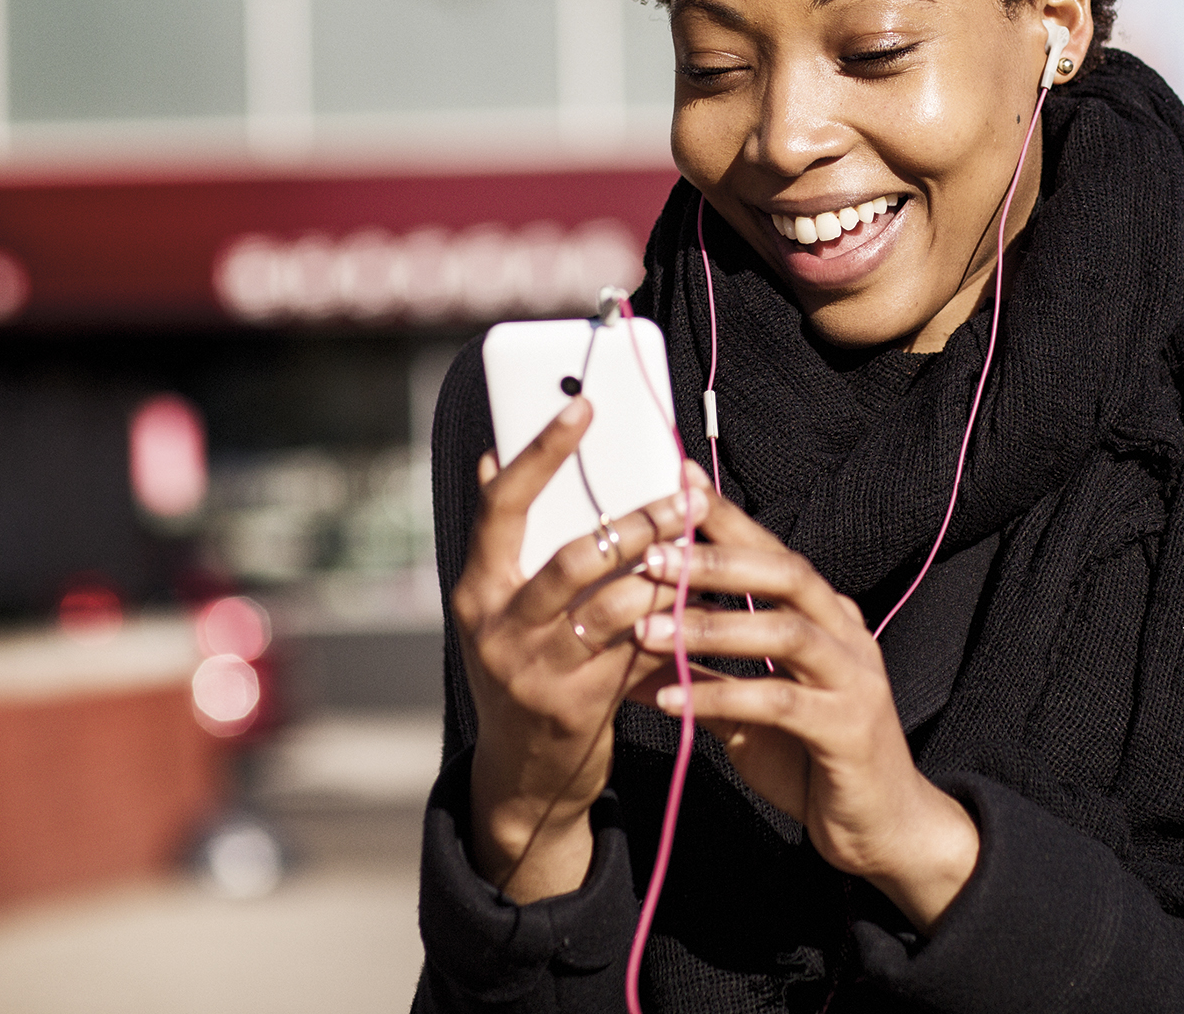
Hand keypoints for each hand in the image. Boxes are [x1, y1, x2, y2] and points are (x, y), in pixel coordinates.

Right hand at [451, 398, 706, 899]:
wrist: (523, 777)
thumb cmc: (525, 666)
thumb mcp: (500, 606)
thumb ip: (505, 540)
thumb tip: (490, 454)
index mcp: (476, 587)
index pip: (502, 505)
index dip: (541, 452)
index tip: (584, 406)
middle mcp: (497, 627)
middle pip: (576, 556)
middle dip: (638, 522)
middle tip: (685, 496)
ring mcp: (536, 670)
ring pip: (617, 605)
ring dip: (668, 575)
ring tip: (703, 550)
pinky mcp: (578, 708)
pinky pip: (640, 652)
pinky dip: (676, 626)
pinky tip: (706, 607)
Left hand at [635, 494, 981, 930]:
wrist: (882, 827)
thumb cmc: (812, 759)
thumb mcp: (750, 708)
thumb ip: (708, 669)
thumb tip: (636, 644)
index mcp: (824, 616)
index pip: (773, 552)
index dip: (728, 520)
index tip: (679, 487)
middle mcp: (845, 633)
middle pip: (785, 574)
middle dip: (716, 561)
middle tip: (651, 555)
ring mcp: (854, 678)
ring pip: (785, 631)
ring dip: (712, 626)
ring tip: (645, 629)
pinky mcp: (849, 728)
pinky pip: (781, 701)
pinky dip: (724, 695)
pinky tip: (671, 700)